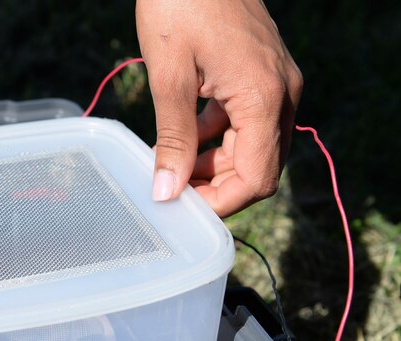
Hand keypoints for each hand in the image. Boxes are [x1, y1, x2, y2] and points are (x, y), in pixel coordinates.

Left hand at [136, 0, 302, 215]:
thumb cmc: (180, 4)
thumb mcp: (169, 77)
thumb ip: (172, 138)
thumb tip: (167, 191)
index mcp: (264, 97)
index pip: (256, 177)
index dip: (221, 204)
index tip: (184, 212)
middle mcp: (281, 93)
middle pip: (258, 167)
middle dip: (217, 189)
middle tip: (173, 195)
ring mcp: (275, 82)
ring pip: (252, 147)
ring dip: (216, 166)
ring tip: (173, 170)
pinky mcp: (260, 74)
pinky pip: (245, 122)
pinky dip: (218, 139)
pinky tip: (185, 141)